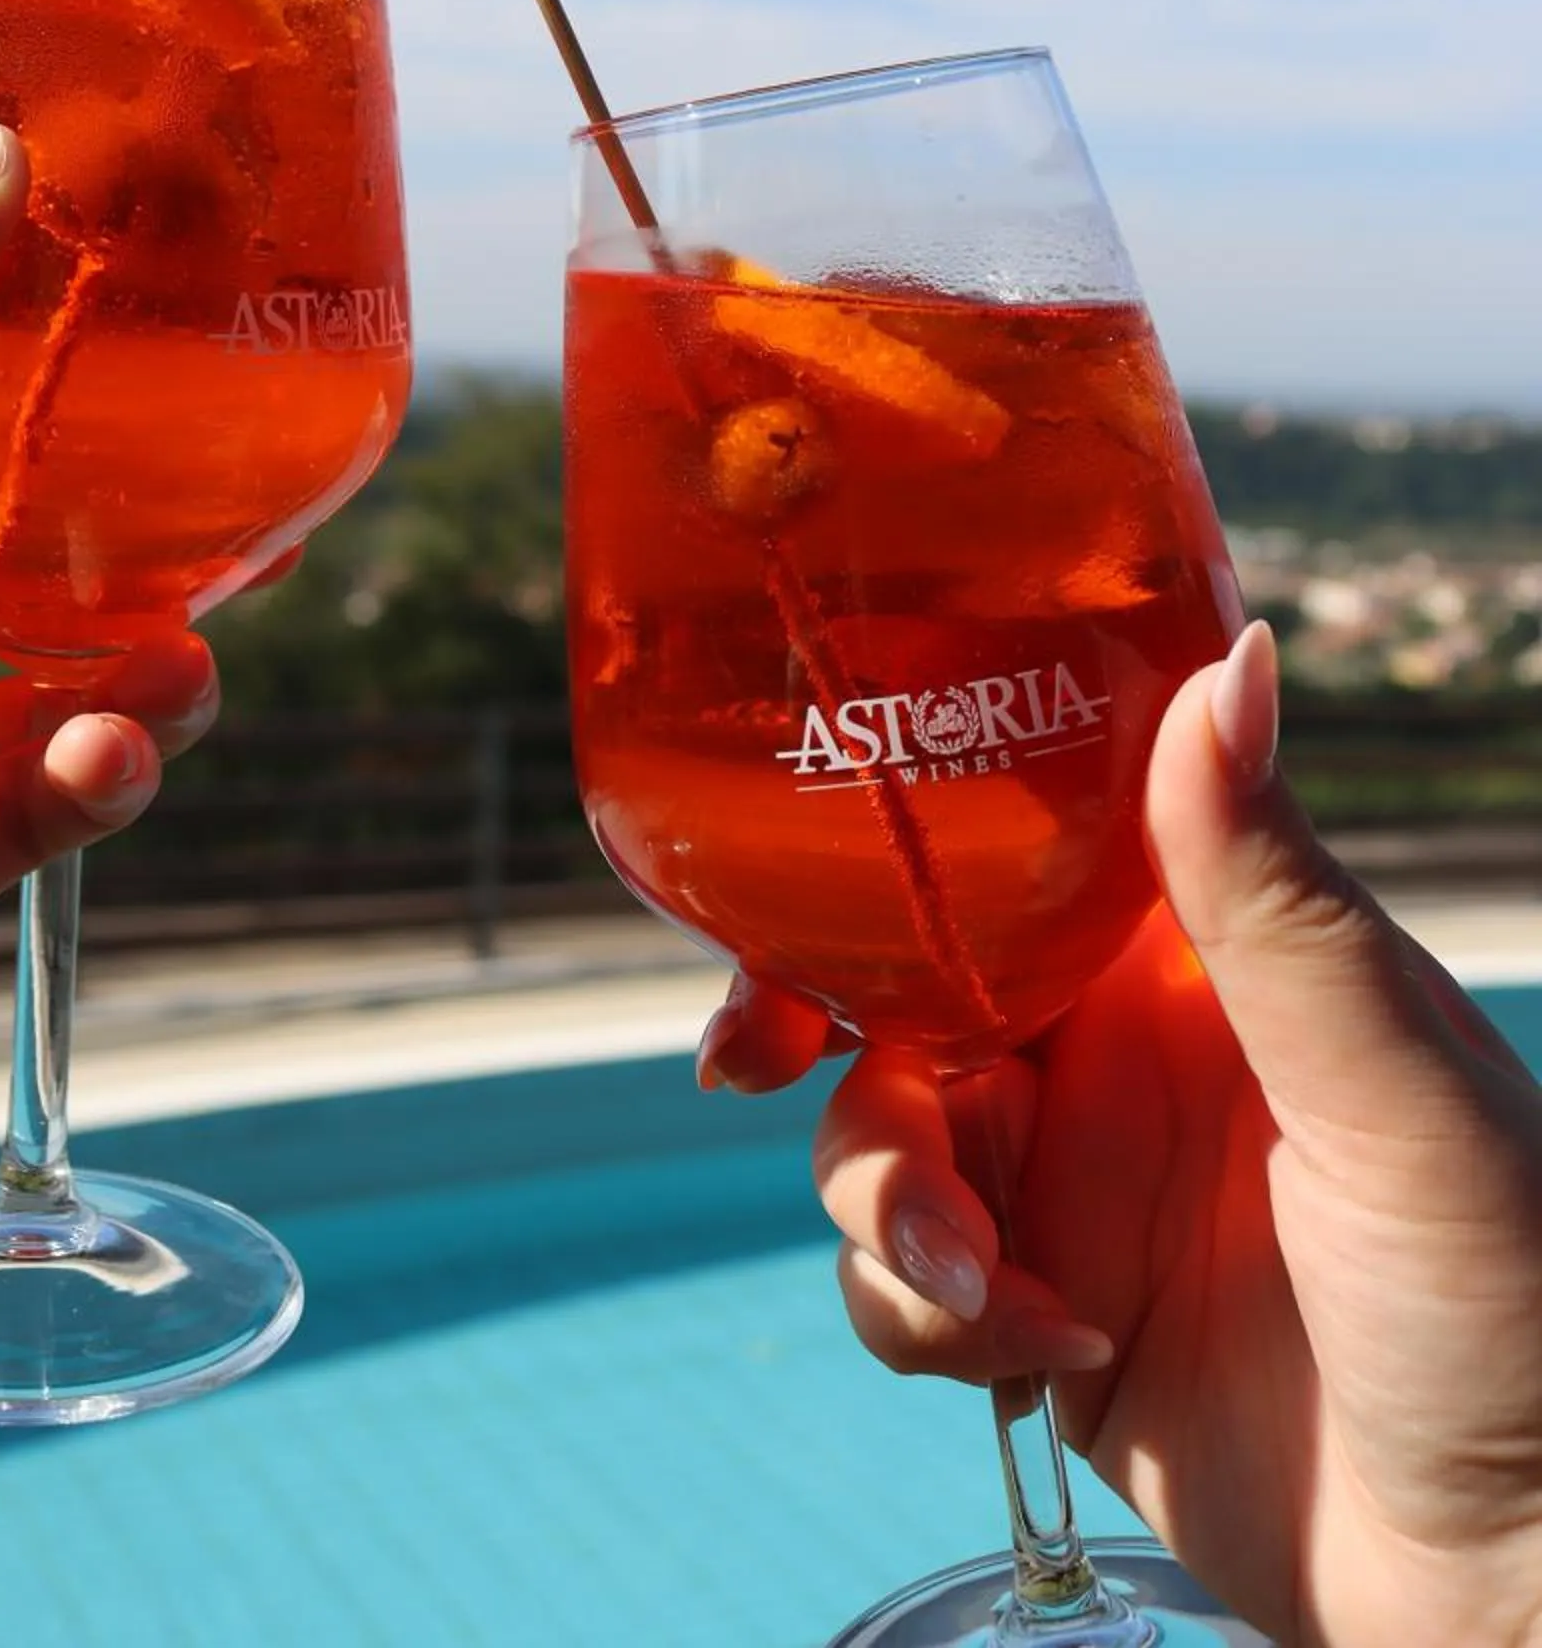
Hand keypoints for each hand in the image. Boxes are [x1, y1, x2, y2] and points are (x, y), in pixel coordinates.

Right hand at [699, 624, 1541, 1647]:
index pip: (1000, 848)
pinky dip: (930, 1321)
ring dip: (885, 1202)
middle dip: (809, 1028)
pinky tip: (1050, 1352)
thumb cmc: (1519, 1301)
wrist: (1516, 1568)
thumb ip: (1277, 891)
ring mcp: (1069, 1189)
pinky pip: (902, 1291)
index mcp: (1190, 956)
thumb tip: (1224, 663)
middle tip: (755, 1061)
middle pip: (895, 993)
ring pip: (876, 1141)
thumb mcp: (1396, 1082)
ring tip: (983, 1283)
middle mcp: (1110, 1054)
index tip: (781, 858)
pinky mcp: (1037, 1321)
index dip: (879, 839)